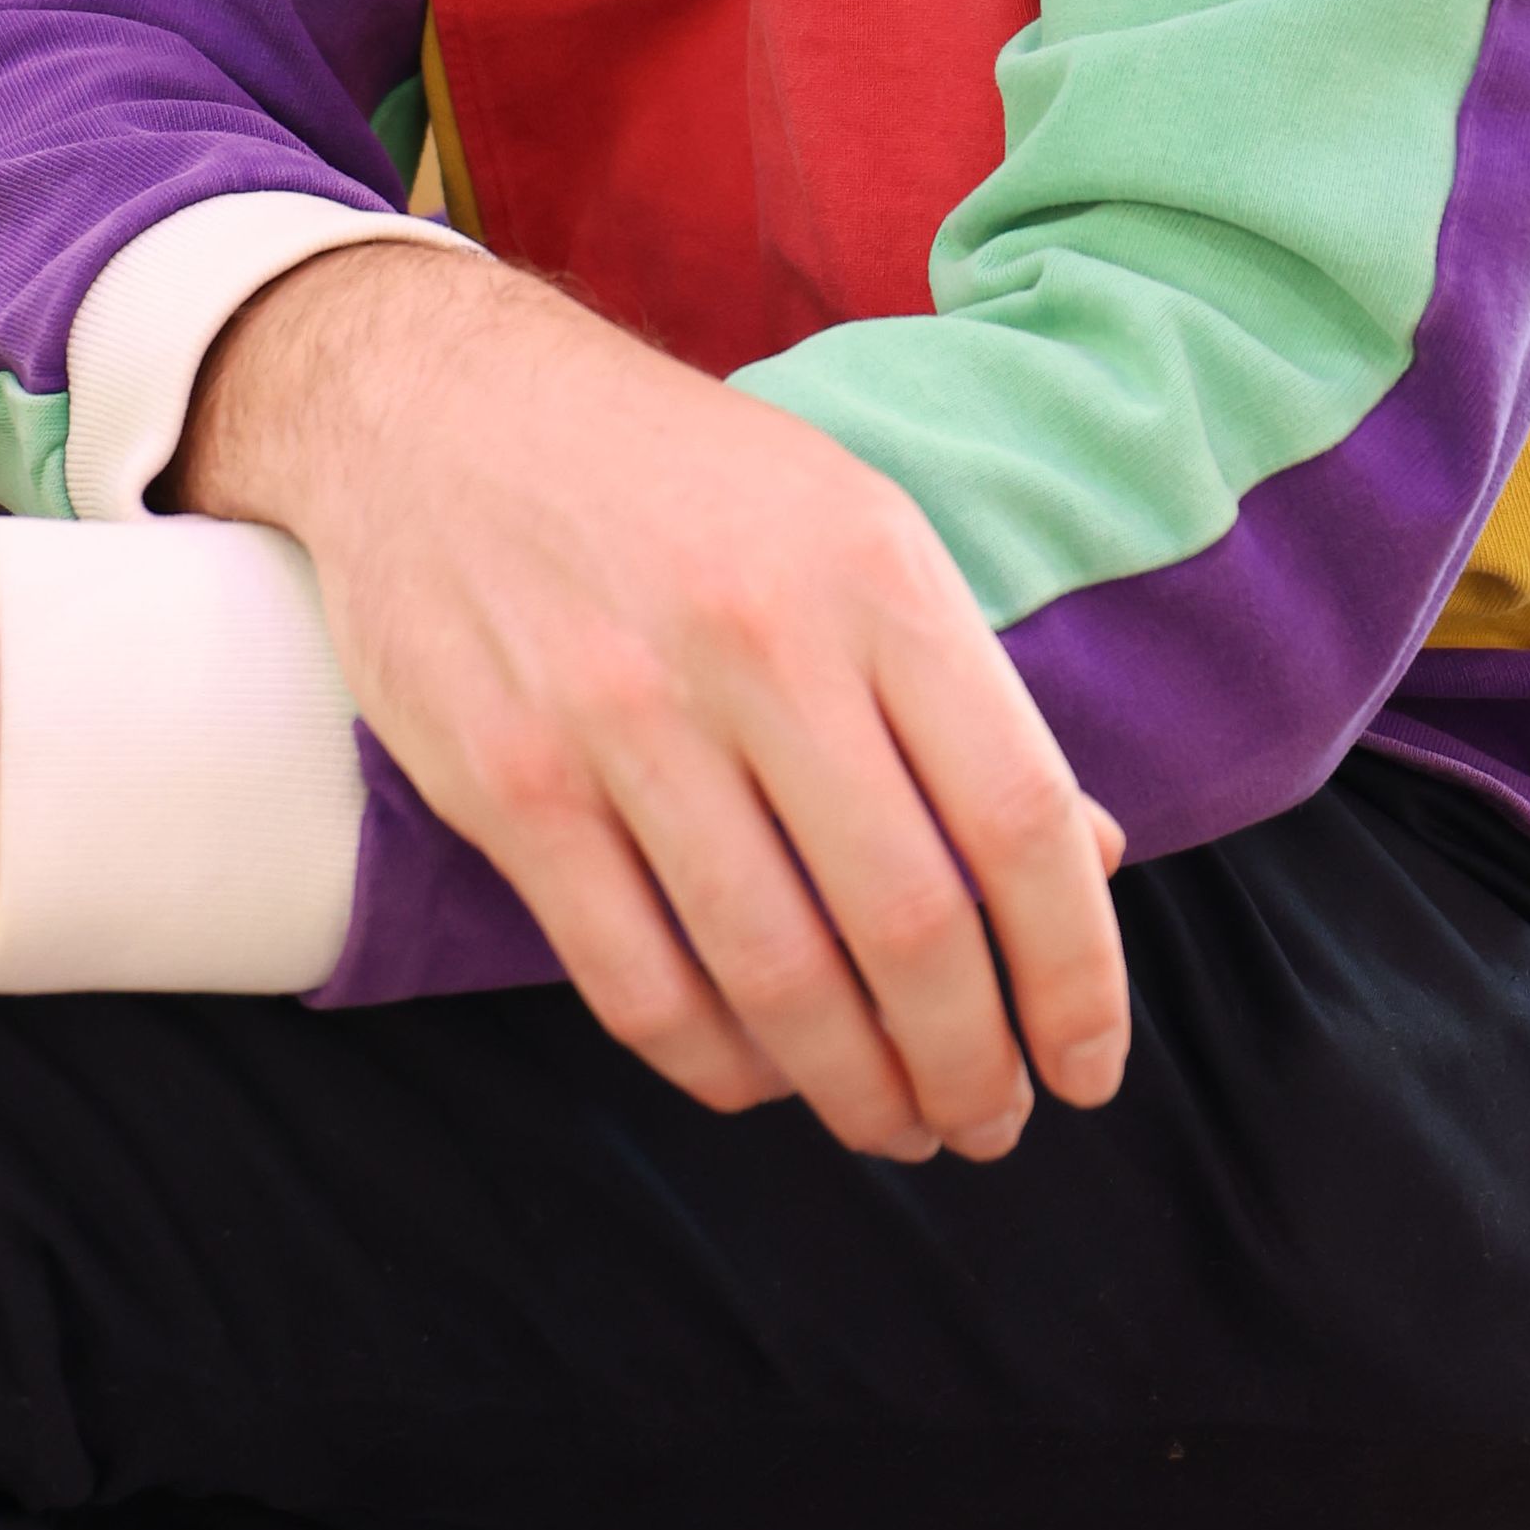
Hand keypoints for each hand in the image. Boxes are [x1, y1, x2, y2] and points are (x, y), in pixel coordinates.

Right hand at [178, 243, 1124, 1166]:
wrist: (437, 405)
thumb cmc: (678, 482)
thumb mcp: (852, 526)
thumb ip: (962, 692)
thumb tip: (1092, 863)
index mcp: (872, 572)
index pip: (1017, 816)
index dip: (1075, 971)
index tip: (1085, 1064)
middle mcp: (758, 642)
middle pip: (909, 923)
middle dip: (969, 1065)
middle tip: (987, 1122)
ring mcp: (623, 717)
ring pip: (777, 977)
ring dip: (856, 1090)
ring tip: (894, 1125)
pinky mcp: (510, 782)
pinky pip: (637, 983)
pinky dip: (718, 1064)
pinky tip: (760, 1076)